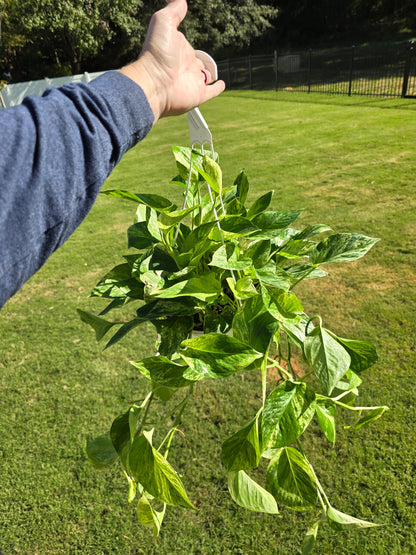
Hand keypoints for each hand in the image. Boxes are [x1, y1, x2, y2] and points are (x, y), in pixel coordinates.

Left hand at [120, 0, 224, 120]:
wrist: (155, 83)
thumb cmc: (157, 53)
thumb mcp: (163, 22)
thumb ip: (174, 9)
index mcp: (179, 50)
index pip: (187, 46)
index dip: (186, 43)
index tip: (186, 40)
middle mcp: (185, 66)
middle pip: (196, 62)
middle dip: (198, 61)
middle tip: (201, 60)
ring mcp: (193, 81)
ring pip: (204, 77)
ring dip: (208, 75)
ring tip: (211, 74)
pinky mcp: (199, 95)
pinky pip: (211, 92)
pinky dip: (217, 88)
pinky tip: (221, 84)